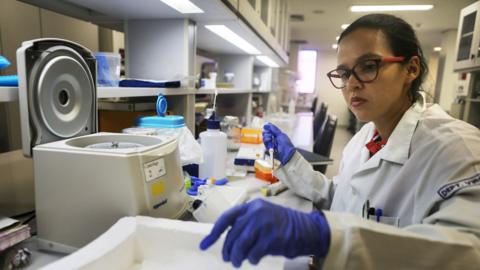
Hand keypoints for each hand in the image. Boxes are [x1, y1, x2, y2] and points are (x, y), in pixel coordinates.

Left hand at [199, 199, 329, 267]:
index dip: (213, 233)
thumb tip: (229, 243)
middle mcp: (255, 213)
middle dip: (227, 249)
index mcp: (251, 207)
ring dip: (236, 257)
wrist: (307, 230)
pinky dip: (251, 259)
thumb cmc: (283, 226)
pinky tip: (254, 259)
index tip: (204, 245)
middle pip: (232, 235)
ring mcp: (263, 225)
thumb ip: (246, 225)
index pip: (226, 219)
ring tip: (237, 262)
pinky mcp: (270, 239)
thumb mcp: (263, 217)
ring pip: (240, 245)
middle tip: (228, 258)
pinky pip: (253, 254)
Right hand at [262, 123, 295, 164]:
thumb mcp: (280, 134)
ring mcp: (270, 143)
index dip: (267, 127)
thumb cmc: (285, 143)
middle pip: (266, 133)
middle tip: (270, 134)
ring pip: (264, 137)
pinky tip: (269, 141)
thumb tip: (268, 124)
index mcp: (277, 134)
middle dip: (266, 132)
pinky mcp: (268, 147)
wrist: (286, 152)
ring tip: (270, 138)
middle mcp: (273, 138)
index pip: (270, 129)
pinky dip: (266, 140)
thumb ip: (274, 129)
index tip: (266, 126)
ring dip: (266, 136)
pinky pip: (265, 142)